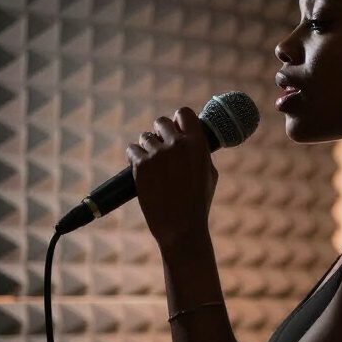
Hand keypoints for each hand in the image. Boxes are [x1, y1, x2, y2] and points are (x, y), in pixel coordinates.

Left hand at [126, 108, 218, 249]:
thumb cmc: (198, 203)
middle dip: (160, 134)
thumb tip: (187, 137)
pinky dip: (135, 159)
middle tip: (162, 150)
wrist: (182, 228)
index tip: (176, 129)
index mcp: (198, 144)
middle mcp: (178, 144)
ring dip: (147, 148)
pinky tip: (142, 171)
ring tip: (154, 168)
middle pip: (161, 122)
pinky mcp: (141, 165)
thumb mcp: (209, 174)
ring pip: (145, 137)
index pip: (183, 113)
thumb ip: (199, 152)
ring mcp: (158, 154)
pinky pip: (132, 150)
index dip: (178, 121)